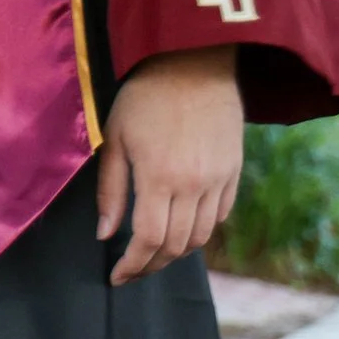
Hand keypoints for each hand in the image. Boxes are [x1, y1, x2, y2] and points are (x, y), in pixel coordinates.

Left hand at [95, 49, 242, 285]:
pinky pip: (220, 215)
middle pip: (176, 246)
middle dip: (152, 266)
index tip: (118, 276)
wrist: (194, 61)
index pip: (149, 241)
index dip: (133, 266)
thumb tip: (105, 234)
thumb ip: (111, 191)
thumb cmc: (145, 96)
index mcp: (159, 177)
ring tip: (156, 253)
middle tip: (133, 270)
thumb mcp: (116, 139)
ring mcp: (218, 179)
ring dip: (177, 253)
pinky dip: (201, 230)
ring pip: (201, 236)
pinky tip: (183, 227)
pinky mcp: (234, 170)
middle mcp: (194, 184)